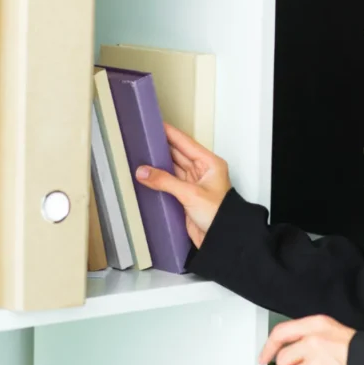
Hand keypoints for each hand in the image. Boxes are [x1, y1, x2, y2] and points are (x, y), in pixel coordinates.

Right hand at [134, 122, 231, 247]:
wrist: (223, 239)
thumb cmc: (220, 215)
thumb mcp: (191, 194)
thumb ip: (165, 181)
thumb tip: (144, 171)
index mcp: (209, 163)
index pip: (185, 143)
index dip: (170, 133)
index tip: (155, 125)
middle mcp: (202, 172)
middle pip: (177, 154)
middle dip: (160, 149)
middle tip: (142, 141)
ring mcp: (194, 185)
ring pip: (172, 170)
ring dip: (158, 166)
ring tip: (140, 157)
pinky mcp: (186, 198)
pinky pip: (170, 184)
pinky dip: (159, 181)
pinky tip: (147, 177)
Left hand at [259, 315, 356, 364]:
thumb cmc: (363, 355)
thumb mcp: (337, 333)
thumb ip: (314, 338)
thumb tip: (291, 356)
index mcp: (318, 325)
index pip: (282, 332)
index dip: (269, 347)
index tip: (264, 358)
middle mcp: (314, 341)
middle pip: (282, 362)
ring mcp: (316, 363)